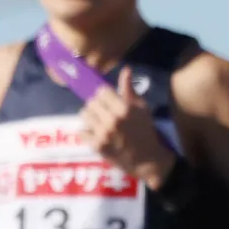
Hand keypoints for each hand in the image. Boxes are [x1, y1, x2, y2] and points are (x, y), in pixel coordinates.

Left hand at [75, 70, 177, 186]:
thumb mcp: (141, 108)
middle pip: (91, 102)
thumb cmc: (145, 130)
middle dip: (97, 106)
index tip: (109, 101)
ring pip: (84, 114)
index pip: (102, 91)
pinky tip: (97, 135)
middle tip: (104, 113)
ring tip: (99, 123)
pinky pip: (82, 132)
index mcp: (124, 108)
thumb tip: (126, 69)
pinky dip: (87, 133)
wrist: (147, 159)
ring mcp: (103, 133)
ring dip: (90, 117)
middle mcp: (113, 119)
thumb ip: (129, 89)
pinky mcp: (97, 146)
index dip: (105, 95)